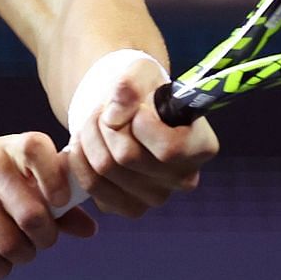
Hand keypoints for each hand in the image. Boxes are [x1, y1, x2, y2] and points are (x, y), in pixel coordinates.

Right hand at [0, 133, 98, 278]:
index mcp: (8, 147)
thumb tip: (89, 229)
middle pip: (33, 215)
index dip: (58, 181)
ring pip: (11, 242)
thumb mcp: (8, 176)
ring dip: (22, 257)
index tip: (59, 204)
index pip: (41, 151)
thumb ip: (51, 200)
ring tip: (18, 253)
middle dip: (44, 239)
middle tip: (39, 242)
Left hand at [70, 59, 217, 217]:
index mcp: (201, 148)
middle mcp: (183, 179)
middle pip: (127, 157)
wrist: (127, 112)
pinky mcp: (126, 207)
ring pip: (104, 169)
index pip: (168, 150)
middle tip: (104, 110)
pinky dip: (79, 159)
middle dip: (105, 124)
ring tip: (94, 122)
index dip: (140, 123)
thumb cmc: (142, 92)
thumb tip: (114, 115)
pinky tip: (85, 143)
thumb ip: (130, 86)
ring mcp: (155, 198)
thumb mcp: (140, 72)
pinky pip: (90, 185)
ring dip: (88, 137)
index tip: (136, 108)